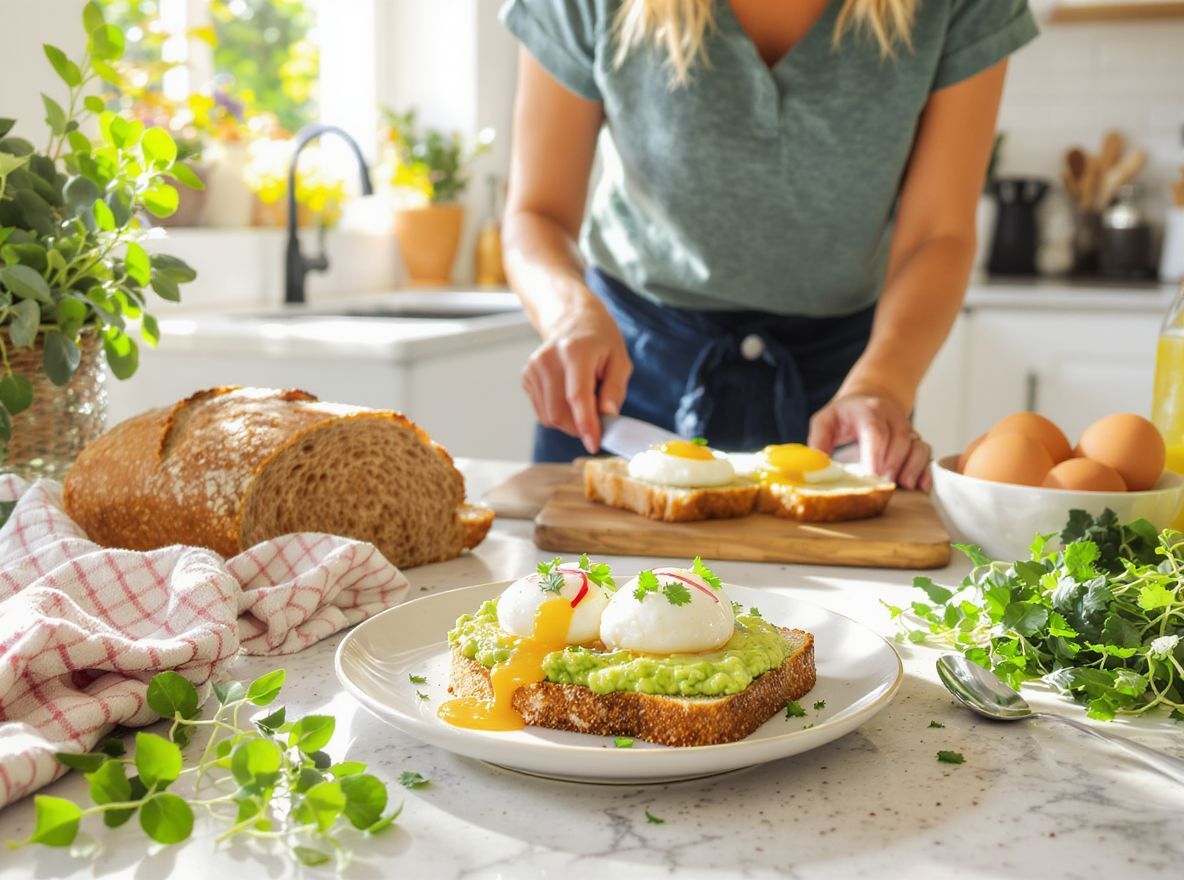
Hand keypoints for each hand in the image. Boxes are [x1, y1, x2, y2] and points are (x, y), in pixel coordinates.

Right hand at [521, 299, 631, 452]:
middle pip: (558, 413)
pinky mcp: (526, 377)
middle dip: (579, 427)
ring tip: (583, 400)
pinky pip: (542, 411)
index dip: (586, 424)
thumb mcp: (619, 360)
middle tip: (597, 420)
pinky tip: (568, 395)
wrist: (572, 320)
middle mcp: (548, 359)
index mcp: (575, 351)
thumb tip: (607, 416)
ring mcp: (533, 368)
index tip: (594, 444)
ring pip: (548, 417)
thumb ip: (615, 390)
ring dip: (569, 421)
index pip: (577, 396)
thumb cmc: (600, 342)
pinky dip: (558, 413)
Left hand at [808, 392, 931, 490]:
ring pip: (917, 446)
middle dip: (893, 465)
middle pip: (900, 440)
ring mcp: (907, 429)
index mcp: (869, 411)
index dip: (875, 454)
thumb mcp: (825, 420)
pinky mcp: (915, 441)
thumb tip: (817, 466)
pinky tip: (920, 486)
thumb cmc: (845, 414)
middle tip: (883, 485)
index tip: (872, 475)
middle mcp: (892, 417)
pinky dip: (925, 470)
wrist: (870, 398)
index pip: (875, 431)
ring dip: (912, 467)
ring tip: (902, 485)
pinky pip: (926, 453)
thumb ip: (818, 440)